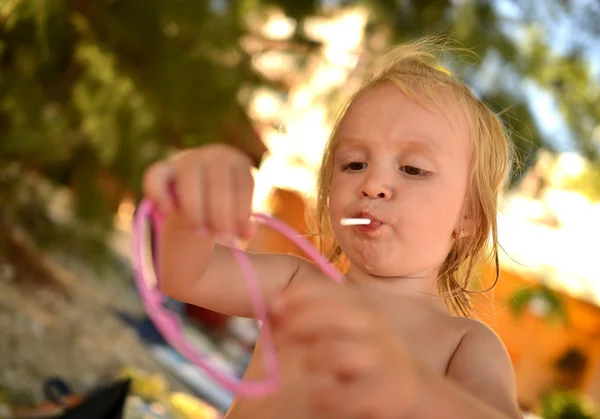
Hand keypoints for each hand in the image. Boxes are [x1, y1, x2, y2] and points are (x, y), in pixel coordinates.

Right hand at [142, 144, 254, 239]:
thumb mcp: (239, 210)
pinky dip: (159, 193)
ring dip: (195, 208)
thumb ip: (243, 222)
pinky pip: (155, 175)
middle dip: (220, 214)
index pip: (244, 184)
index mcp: (238, 162)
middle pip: (218, 181)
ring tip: (199, 232)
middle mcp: (214, 155)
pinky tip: (168, 212)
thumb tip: (247, 232)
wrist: (202, 190)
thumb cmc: (228, 204)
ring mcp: (187, 159)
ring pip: (189, 177)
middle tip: (221, 238)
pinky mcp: (164, 169)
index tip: (240, 236)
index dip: (242, 212)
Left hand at [273, 282, 423, 418]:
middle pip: (337, 313)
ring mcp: (381, 358)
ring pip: (338, 352)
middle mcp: (373, 327)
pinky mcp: (385, 391)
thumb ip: (308, 316)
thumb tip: (272, 305)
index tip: (275, 304)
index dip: (301, 294)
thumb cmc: (360, 354)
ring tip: (308, 366)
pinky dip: (328, 396)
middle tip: (280, 336)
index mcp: (360, 308)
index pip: (331, 290)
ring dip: (314, 358)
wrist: (405, 388)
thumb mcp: (337, 329)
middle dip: (303, 321)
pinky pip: (349, 393)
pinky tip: (319, 397)